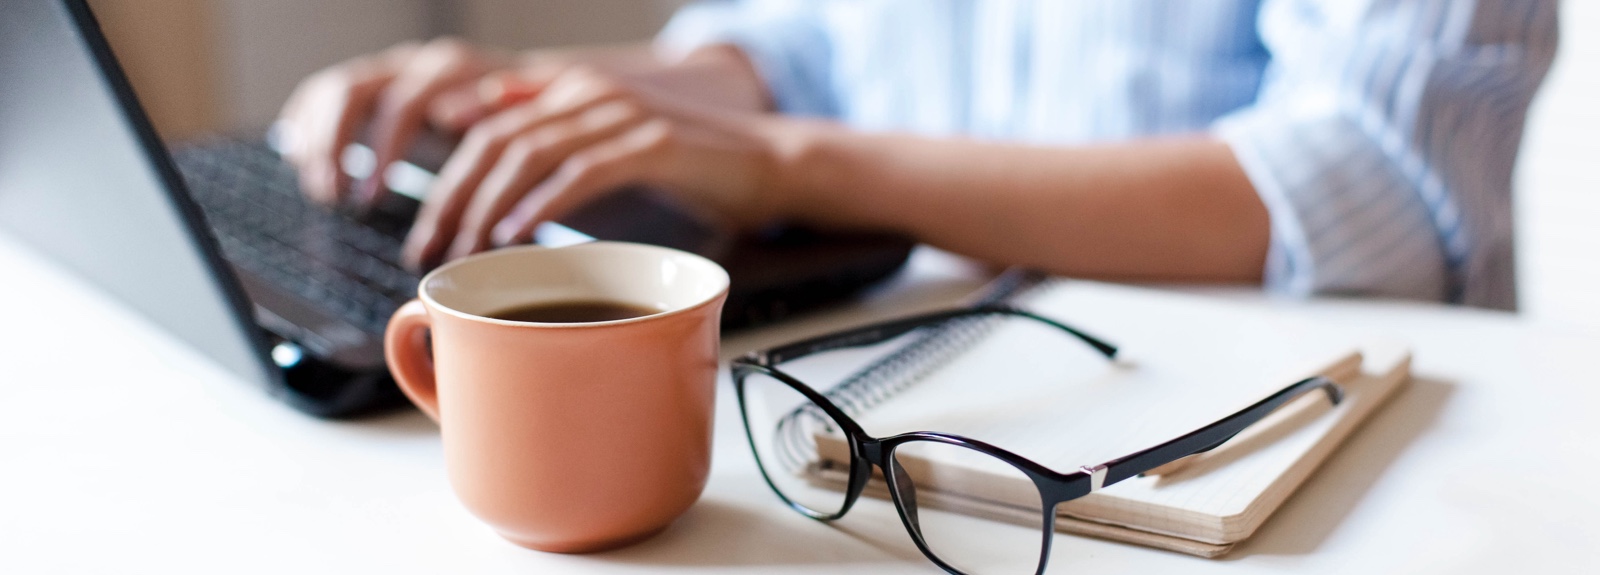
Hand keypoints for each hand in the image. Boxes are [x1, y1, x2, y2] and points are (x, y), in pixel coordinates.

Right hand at [275, 38, 523, 205]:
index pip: (401, 102)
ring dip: (318, 142)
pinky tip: (298, 157)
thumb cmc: (528, 123)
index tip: (371, 196)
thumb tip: (463, 111)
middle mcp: (412, 64)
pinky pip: (321, 93)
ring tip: (321, 192)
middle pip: (353, 92)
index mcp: (449, 69)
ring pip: (332, 92)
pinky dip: (305, 124)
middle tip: (335, 198)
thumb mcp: (524, 123)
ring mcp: (387, 72)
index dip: (382, 149)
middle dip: (336, 146)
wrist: (529, 97)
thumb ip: (500, 111)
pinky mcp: (369, 87)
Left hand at [401, 65, 792, 270]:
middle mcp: (588, 92)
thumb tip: (485, 140)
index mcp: (570, 90)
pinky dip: (541, 204)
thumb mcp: (611, 148)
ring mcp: (620, 115)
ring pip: (527, 153)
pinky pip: (580, 171)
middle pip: (493, 140)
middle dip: (451, 199)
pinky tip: (516, 234)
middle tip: (430, 249)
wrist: (771, 162)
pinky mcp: (652, 143)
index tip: (426, 230)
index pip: (484, 125)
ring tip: (466, 249)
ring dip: (486, 206)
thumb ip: (554, 139)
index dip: (443, 177)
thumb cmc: (690, 167)